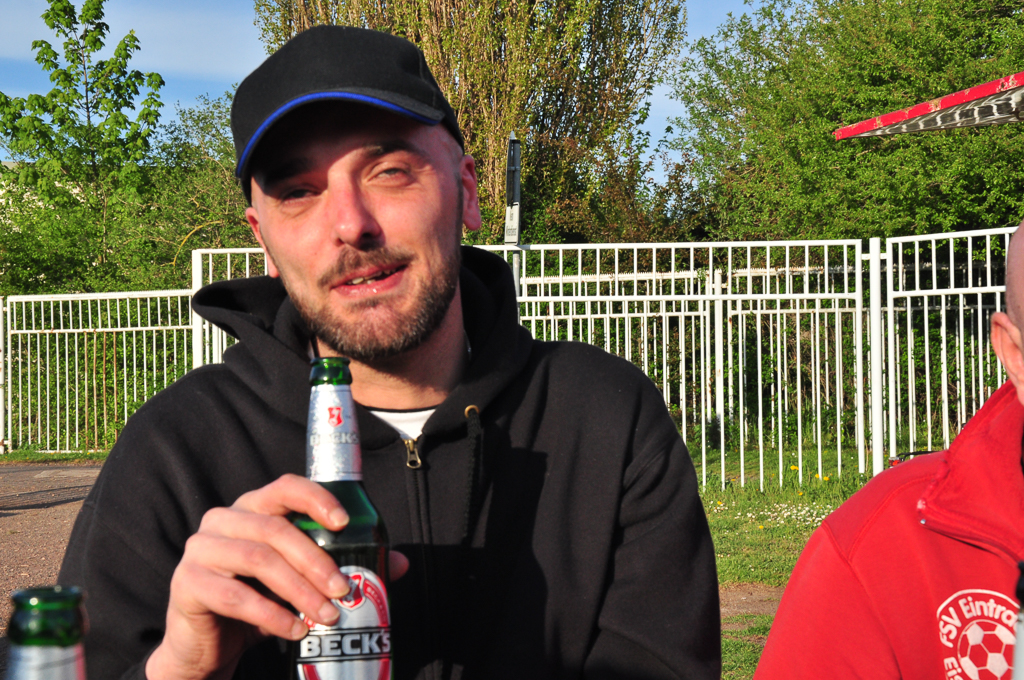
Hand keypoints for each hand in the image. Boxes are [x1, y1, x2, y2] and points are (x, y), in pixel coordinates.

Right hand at [145, 474, 407, 679]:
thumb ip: (343, 567)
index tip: (346, 522)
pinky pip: (233, 594)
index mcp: (252, 508)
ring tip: (326, 616)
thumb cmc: (257, 603)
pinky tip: (295, 630)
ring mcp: (201, 549)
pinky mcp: (187, 583)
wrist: (205, 646)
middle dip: (317, 561)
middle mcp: (223, 519)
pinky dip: (271, 614)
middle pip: (276, 529)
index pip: (285, 486)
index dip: (316, 498)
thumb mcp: (301, 583)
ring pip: (258, 560)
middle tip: (345, 591)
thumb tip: (400, 563)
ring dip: (299, 589)